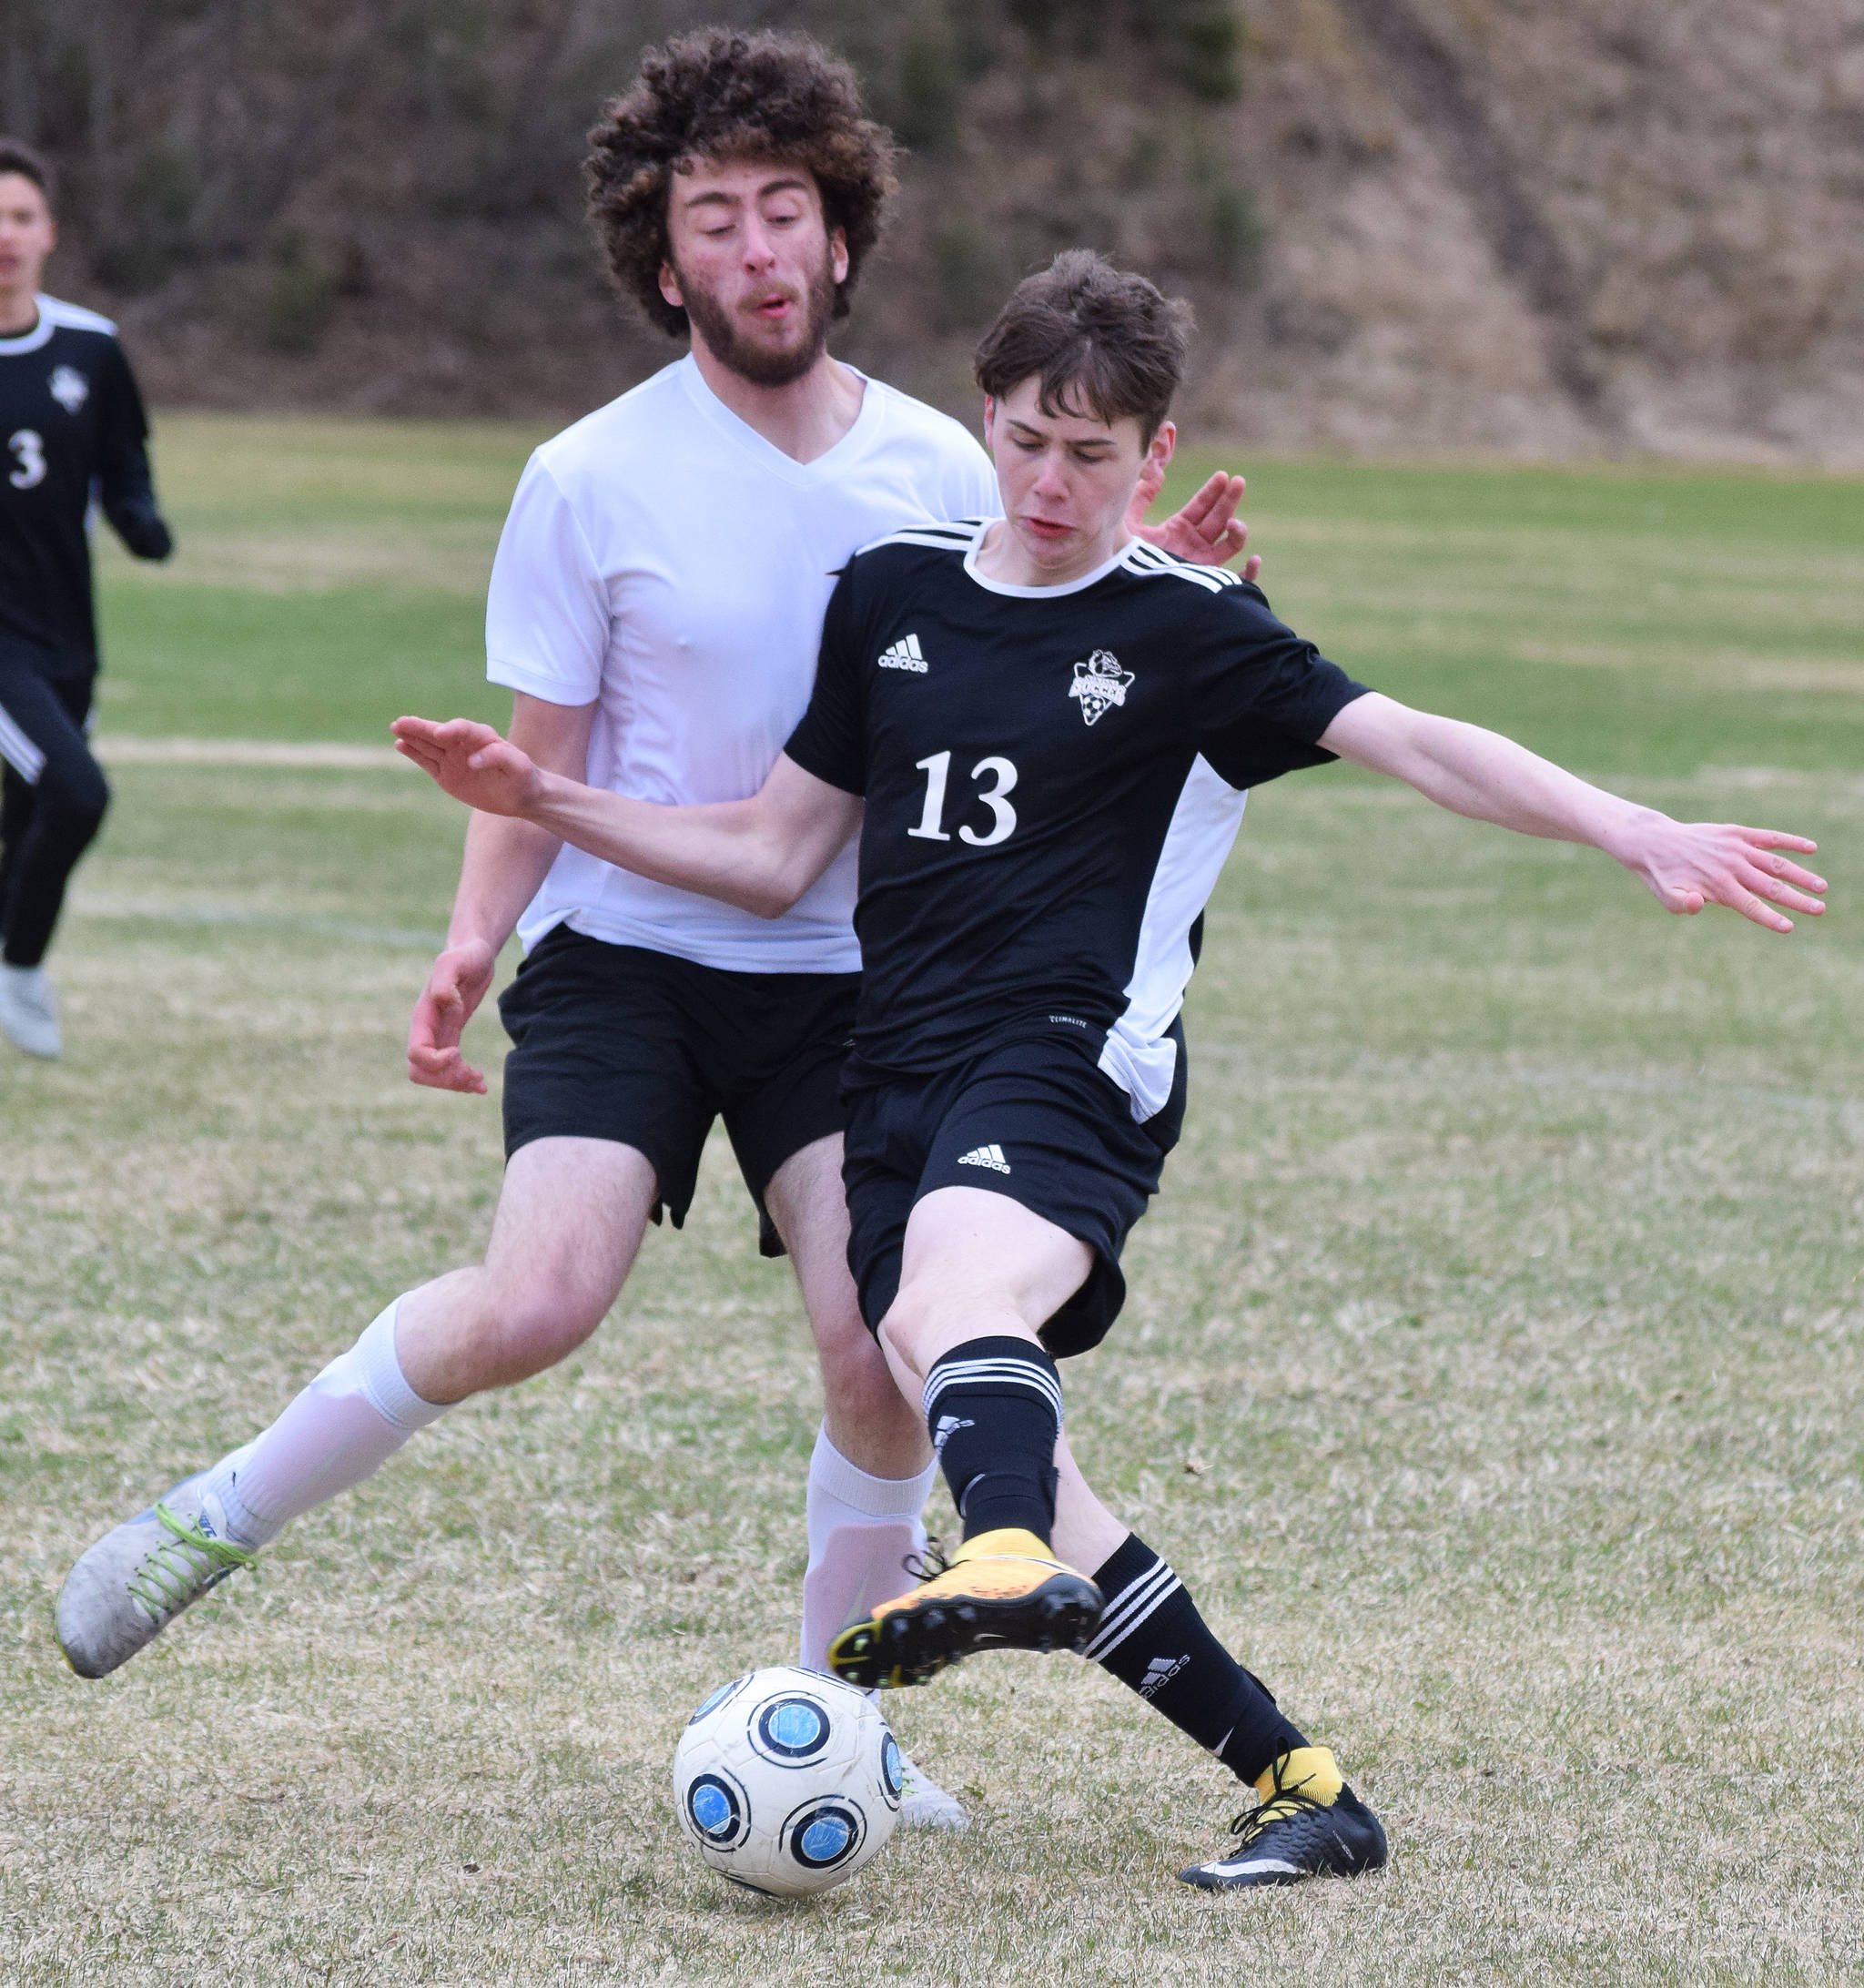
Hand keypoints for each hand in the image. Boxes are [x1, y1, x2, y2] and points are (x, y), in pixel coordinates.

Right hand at [393, 716, 541, 816]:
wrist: (521, 795)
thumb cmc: (523, 777)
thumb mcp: (519, 767)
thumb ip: (499, 757)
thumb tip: (472, 761)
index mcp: (483, 737)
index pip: (464, 729)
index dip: (452, 729)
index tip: (440, 734)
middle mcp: (463, 744)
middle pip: (439, 733)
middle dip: (421, 727)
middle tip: (402, 722)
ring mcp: (452, 758)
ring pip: (428, 745)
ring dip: (412, 736)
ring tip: (396, 727)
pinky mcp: (445, 774)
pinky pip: (426, 761)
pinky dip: (413, 753)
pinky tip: (400, 744)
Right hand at [407, 935, 497, 1092]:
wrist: (474, 953)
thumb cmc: (466, 955)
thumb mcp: (455, 962)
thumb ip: (446, 982)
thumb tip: (446, 1004)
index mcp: (423, 1017)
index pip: (417, 1053)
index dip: (436, 1061)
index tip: (458, 1052)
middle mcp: (426, 1030)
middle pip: (421, 1071)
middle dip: (445, 1078)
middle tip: (471, 1073)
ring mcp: (438, 1036)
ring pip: (434, 1075)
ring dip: (455, 1084)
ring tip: (480, 1082)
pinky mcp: (451, 1037)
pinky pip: (449, 1069)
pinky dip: (463, 1080)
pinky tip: (482, 1083)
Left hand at [1127, 468, 1261, 580]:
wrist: (1124, 592)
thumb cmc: (1121, 560)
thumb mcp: (1128, 524)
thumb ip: (1140, 498)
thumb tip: (1156, 473)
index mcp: (1178, 529)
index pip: (1201, 506)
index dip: (1212, 491)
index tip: (1222, 476)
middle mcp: (1193, 545)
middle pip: (1218, 518)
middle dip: (1229, 500)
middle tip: (1238, 482)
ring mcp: (1201, 564)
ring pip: (1230, 545)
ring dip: (1238, 531)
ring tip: (1234, 523)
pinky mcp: (1206, 584)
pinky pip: (1235, 581)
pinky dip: (1248, 574)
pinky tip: (1253, 560)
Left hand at [1619, 818, 1826, 933]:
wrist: (1655, 841)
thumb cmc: (1662, 875)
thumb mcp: (1665, 895)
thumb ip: (1682, 904)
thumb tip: (1701, 903)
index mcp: (1717, 886)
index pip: (1749, 906)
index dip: (1769, 918)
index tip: (1789, 927)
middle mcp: (1731, 867)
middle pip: (1770, 887)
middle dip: (1797, 899)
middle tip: (1820, 909)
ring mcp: (1736, 848)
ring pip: (1776, 863)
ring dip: (1800, 875)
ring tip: (1822, 887)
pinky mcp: (1737, 833)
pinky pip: (1768, 837)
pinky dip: (1790, 841)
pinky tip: (1811, 848)